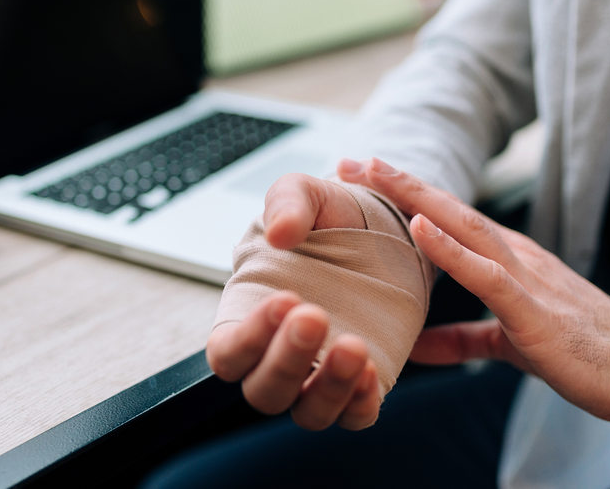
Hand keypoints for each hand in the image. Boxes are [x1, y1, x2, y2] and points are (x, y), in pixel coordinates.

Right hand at [206, 170, 380, 429]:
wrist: (382, 233)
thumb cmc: (326, 218)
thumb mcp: (304, 194)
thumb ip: (287, 204)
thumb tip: (281, 231)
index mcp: (248, 319)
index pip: (228, 352)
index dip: (247, 337)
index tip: (283, 299)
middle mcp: (278, 358)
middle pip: (265, 390)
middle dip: (287, 359)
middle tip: (314, 315)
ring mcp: (319, 376)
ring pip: (309, 411)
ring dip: (328, 386)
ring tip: (353, 346)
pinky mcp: (359, 384)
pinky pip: (354, 414)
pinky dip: (360, 402)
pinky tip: (370, 371)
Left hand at [339, 158, 609, 421]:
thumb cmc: (574, 348)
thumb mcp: (504, 343)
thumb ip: (461, 339)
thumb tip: (416, 348)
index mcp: (507, 260)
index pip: (450, 218)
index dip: (407, 196)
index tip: (366, 178)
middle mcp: (513, 255)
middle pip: (449, 209)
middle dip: (400, 183)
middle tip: (353, 160)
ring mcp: (524, 276)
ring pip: (463, 226)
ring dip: (416, 198)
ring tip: (375, 173)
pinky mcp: (531, 309)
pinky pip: (485, 273)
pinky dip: (449, 248)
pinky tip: (418, 226)